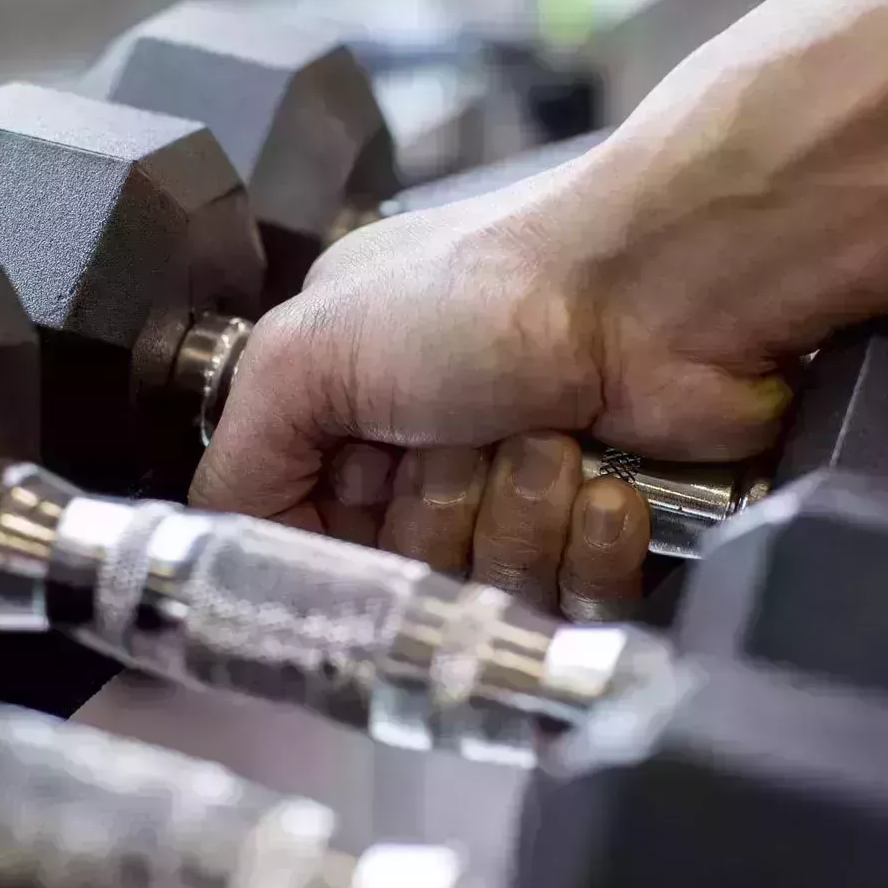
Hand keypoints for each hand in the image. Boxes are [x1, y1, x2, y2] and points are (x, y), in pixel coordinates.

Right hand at [189, 150, 793, 615]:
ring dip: (517, 516)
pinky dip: (590, 540)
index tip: (354, 507)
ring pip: (488, 596)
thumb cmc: (504, 282)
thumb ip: (237, 457)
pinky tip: (602, 475)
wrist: (667, 286)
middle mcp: (431, 447)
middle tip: (458, 436)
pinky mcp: (607, 535)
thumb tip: (221, 539)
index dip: (333, 539)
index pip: (308, 538)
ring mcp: (521, 493)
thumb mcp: (308, 352)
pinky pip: (576, 605)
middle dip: (433, 515)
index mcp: (348, 399)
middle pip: (399, 579)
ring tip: (542, 433)